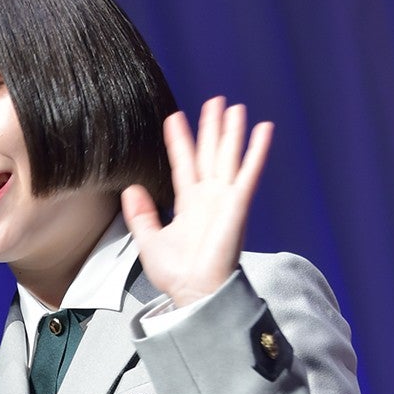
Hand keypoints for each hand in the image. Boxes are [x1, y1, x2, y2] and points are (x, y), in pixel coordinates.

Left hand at [121, 97, 272, 307]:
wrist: (194, 291)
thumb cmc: (176, 274)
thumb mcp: (149, 241)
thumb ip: (141, 214)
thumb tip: (130, 189)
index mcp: (189, 205)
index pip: (184, 165)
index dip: (180, 142)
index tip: (174, 119)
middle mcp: (208, 199)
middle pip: (209, 154)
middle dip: (210, 128)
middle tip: (213, 101)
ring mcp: (224, 199)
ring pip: (228, 156)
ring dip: (231, 132)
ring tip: (233, 107)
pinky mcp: (237, 204)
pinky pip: (249, 172)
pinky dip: (256, 151)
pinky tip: (263, 129)